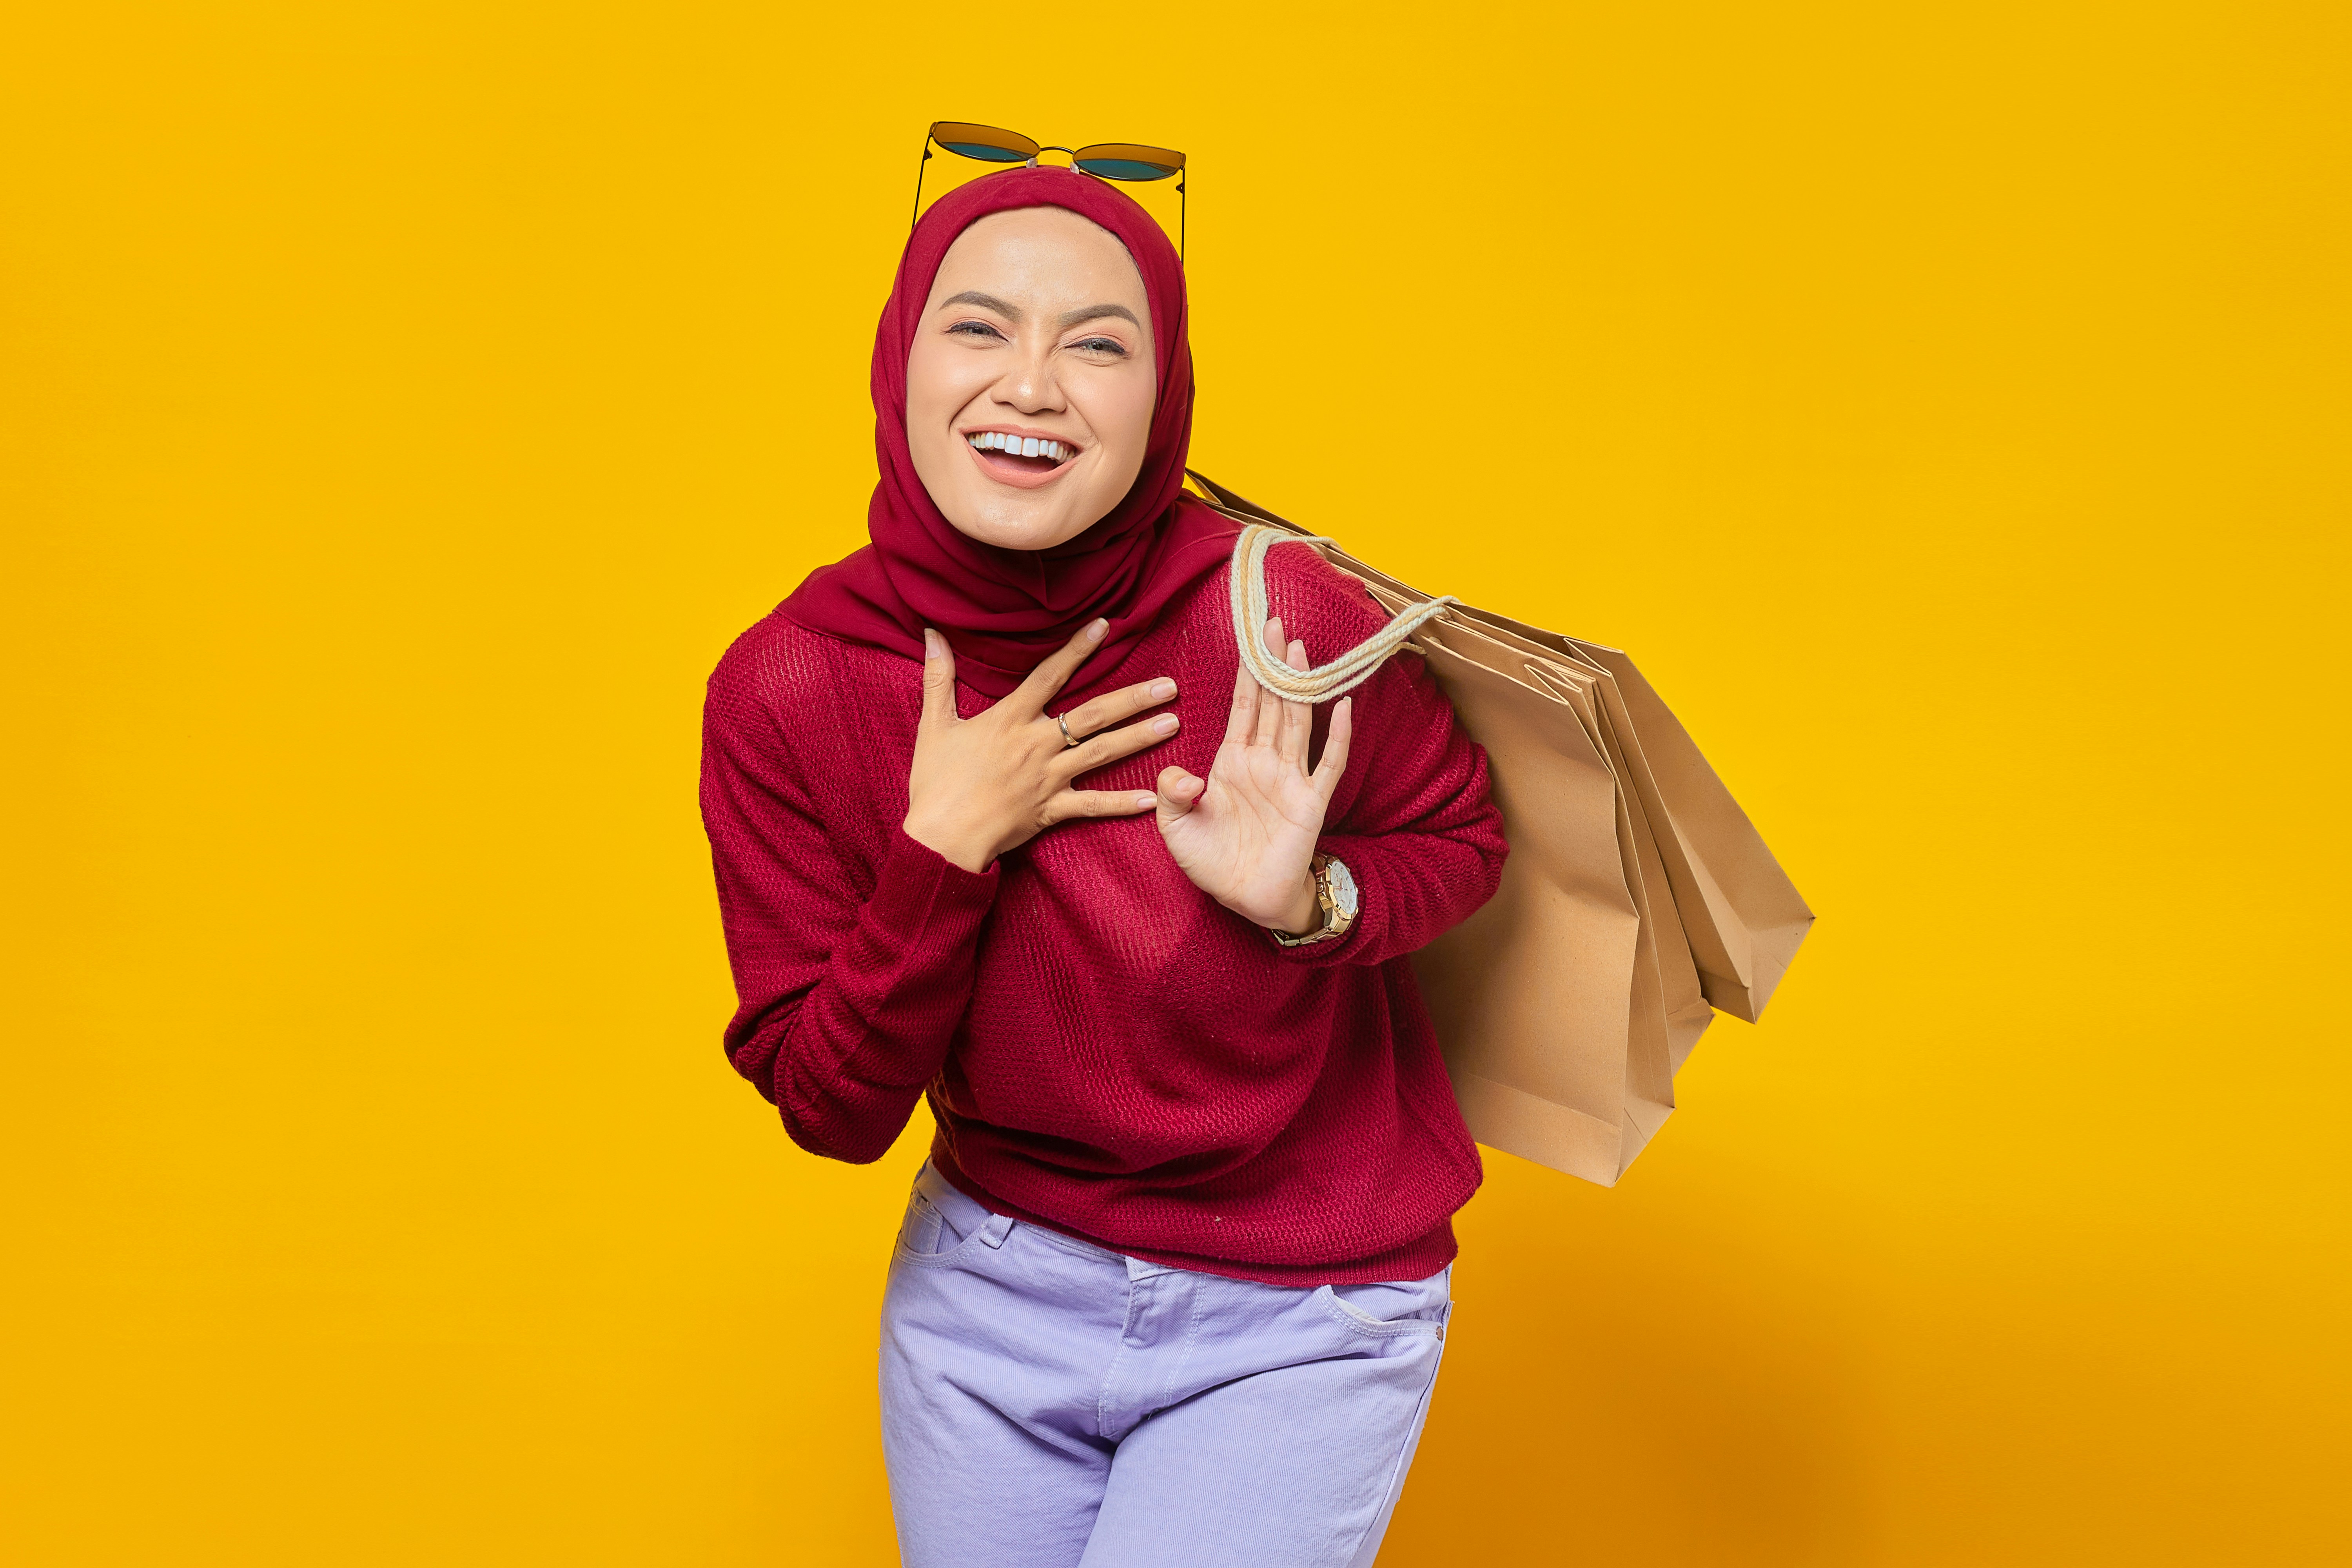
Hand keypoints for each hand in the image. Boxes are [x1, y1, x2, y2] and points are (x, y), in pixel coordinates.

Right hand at [903, 620, 1181, 874]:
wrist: (940, 837)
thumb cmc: (935, 781)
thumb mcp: (934, 725)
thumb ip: (938, 678)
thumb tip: (931, 634)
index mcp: (1009, 719)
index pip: (1048, 675)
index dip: (1076, 649)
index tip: (1105, 626)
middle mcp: (1035, 745)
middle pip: (1092, 715)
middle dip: (1132, 698)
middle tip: (1169, 686)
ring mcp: (1047, 778)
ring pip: (1102, 753)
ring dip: (1139, 738)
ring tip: (1173, 723)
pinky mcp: (1051, 810)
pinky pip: (1093, 805)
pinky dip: (1122, 803)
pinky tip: (1152, 798)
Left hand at [1154, 616, 1352, 933]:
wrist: (1243, 899)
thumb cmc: (1211, 861)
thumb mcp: (1174, 825)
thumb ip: (1171, 791)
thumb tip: (1184, 772)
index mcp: (1231, 761)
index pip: (1242, 706)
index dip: (1247, 672)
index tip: (1251, 637)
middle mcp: (1264, 762)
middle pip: (1272, 702)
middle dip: (1274, 664)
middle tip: (1276, 623)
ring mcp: (1290, 779)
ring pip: (1297, 720)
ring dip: (1299, 685)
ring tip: (1301, 648)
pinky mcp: (1311, 801)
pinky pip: (1330, 762)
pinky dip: (1338, 734)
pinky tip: (1343, 705)